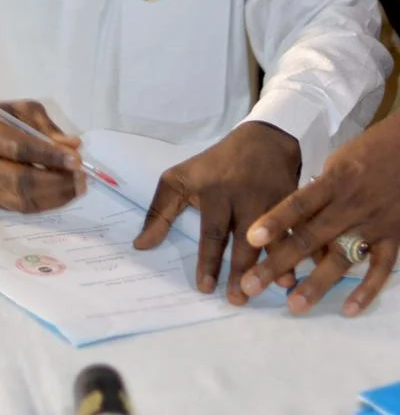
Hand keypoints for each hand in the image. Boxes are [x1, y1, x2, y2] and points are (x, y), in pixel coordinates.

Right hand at [0, 100, 85, 212]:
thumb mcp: (18, 109)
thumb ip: (45, 126)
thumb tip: (73, 146)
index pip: (18, 148)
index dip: (48, 155)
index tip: (76, 159)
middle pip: (19, 180)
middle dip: (56, 181)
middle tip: (81, 177)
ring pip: (20, 200)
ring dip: (54, 197)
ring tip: (77, 188)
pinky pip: (18, 208)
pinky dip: (44, 204)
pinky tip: (61, 195)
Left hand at [134, 122, 300, 303]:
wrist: (262, 139)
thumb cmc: (215, 166)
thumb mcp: (180, 178)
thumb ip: (159, 212)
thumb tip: (141, 246)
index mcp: (214, 192)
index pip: (211, 232)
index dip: (208, 261)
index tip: (204, 288)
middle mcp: (243, 197)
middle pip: (244, 239)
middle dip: (241, 270)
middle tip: (237, 299)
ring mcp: (271, 200)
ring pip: (273, 237)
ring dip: (273, 265)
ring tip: (271, 289)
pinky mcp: (293, 203)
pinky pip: (295, 231)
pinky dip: (297, 252)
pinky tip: (296, 274)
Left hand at [240, 113, 399, 315]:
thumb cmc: (368, 152)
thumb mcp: (337, 160)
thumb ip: (317, 189)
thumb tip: (293, 216)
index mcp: (333, 181)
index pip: (299, 203)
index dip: (275, 221)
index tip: (250, 239)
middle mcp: (350, 205)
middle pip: (311, 237)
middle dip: (279, 262)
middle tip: (251, 285)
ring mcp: (373, 224)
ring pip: (341, 258)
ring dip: (316, 283)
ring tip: (294, 306)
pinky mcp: (394, 238)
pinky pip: (380, 268)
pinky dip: (366, 290)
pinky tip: (348, 310)